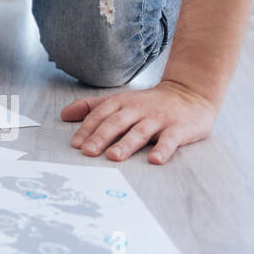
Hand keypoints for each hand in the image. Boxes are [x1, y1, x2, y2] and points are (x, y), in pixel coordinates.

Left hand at [61, 79, 217, 163]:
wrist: (190, 93)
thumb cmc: (149, 103)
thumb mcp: (119, 100)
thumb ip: (92, 107)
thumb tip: (63, 114)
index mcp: (122, 103)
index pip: (101, 115)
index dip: (87, 128)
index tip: (76, 143)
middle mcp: (138, 109)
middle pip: (116, 122)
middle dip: (101, 136)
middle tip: (88, 152)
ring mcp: (158, 119)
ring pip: (140, 131)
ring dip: (126, 144)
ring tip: (113, 156)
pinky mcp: (179, 129)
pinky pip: (170, 140)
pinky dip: (163, 150)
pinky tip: (155, 160)